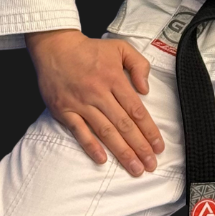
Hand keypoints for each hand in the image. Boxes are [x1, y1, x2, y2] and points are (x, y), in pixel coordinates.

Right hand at [26, 30, 164, 173]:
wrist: (55, 47)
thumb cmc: (90, 50)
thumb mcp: (120, 48)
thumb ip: (139, 65)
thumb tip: (146, 89)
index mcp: (114, 78)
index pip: (136, 110)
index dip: (149, 130)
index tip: (158, 146)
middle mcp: (99, 93)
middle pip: (123, 125)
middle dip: (139, 147)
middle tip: (151, 165)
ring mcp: (81, 103)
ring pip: (105, 132)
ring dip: (121, 152)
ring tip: (134, 168)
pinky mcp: (64, 111)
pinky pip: (79, 132)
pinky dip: (90, 146)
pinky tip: (102, 159)